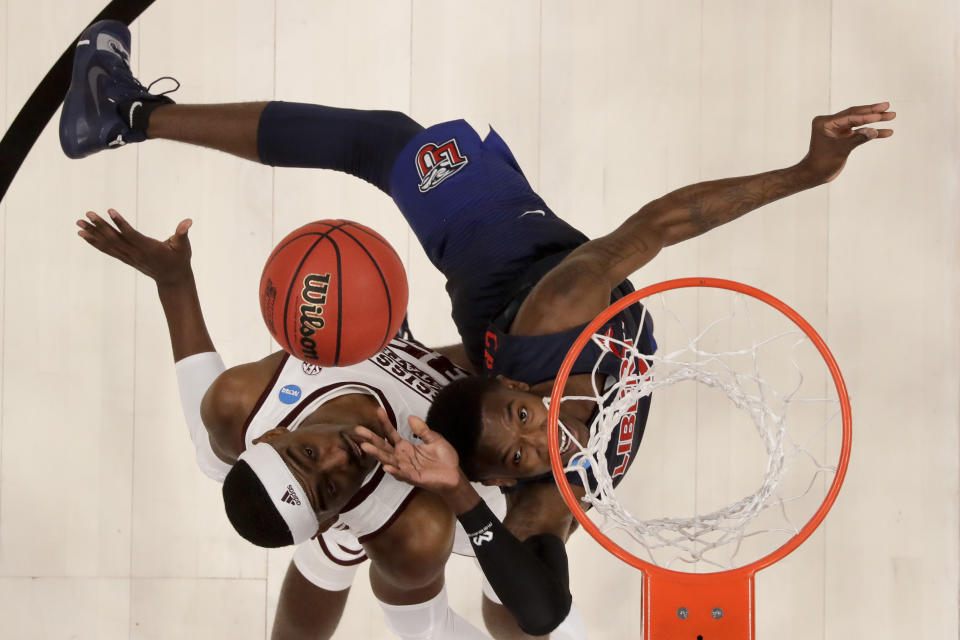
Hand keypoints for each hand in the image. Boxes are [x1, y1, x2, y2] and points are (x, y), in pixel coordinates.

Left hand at [77, 209, 193, 284]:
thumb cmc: (180, 260)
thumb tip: (188, 222)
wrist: (173, 279)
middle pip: (115, 239)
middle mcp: (136, 254)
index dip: (120, 223)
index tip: (109, 211)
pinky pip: (107, 250)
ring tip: (79, 222)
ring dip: (93, 233)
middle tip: (88, 214)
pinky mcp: (125, 259)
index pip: (131, 234)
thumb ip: (182, 233)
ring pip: (108, 244)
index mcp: (149, 249)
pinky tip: (84, 234)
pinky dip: (94, 242)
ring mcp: (129, 257)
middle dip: (100, 226)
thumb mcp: (184, 247)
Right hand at [355, 408, 463, 492]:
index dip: (385, 422)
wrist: (454, 475)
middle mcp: (402, 457)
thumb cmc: (444, 458)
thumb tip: (410, 417)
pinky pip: (402, 474)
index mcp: (405, 446)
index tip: (378, 410)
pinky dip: (394, 471)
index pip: (391, 433)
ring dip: (377, 454)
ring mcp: (405, 468)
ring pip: (388, 460)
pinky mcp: (413, 478)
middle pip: (383, 446)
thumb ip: (422, 430)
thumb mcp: (434, 439)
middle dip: (371, 438)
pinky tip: (386, 466)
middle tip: (358, 429)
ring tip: (365, 447)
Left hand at [800, 102, 895, 183]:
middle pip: (855, 114)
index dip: (866, 116)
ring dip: (875, 120)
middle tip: (888, 106)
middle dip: (873, 112)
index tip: (881, 114)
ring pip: (859, 122)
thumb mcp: (841, 150)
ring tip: (892, 115)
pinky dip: (871, 132)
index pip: (849, 116)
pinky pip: (859, 131)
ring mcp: (837, 128)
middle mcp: (830, 122)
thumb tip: (875, 131)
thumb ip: (858, 139)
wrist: (814, 174)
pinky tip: (886, 132)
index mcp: (825, 122)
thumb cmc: (823, 163)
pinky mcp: (842, 136)